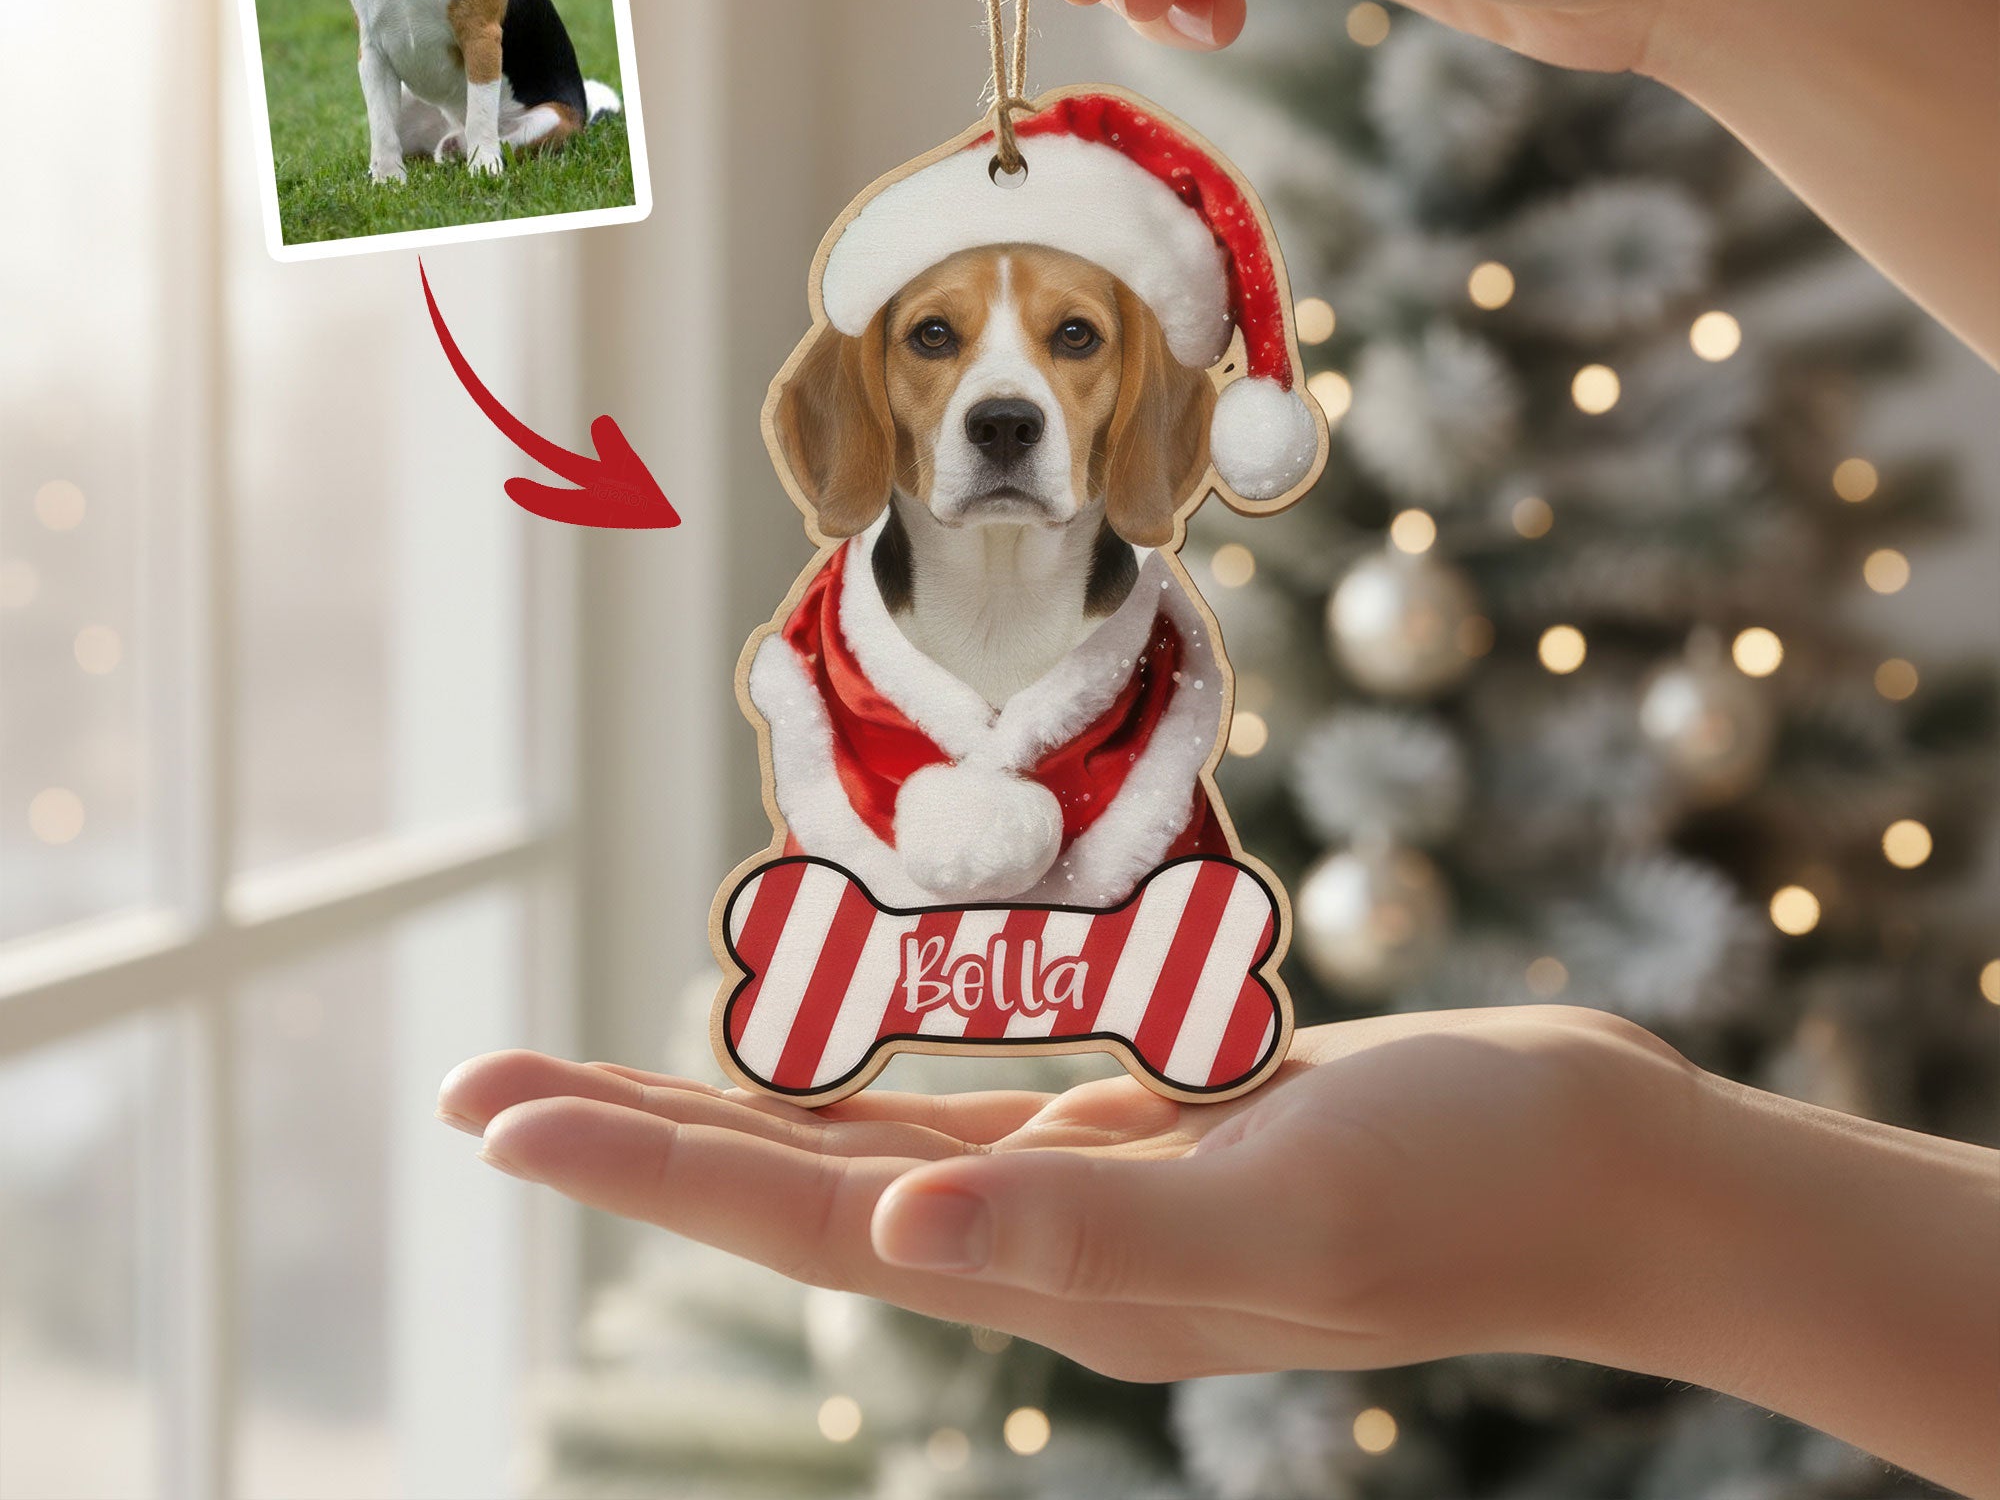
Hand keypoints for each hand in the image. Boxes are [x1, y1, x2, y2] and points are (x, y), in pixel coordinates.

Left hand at [437, 1006, 1683, 1381]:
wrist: (1591, 1167)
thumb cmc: (1463, 1181)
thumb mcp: (1279, 1205)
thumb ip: (1090, 1224)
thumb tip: (892, 1232)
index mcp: (1052, 1276)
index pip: (793, 1215)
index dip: (637, 1163)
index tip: (494, 1112)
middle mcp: (1045, 1249)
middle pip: (788, 1191)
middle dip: (630, 1139)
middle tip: (479, 1090)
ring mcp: (1091, 1195)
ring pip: (859, 1155)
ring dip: (723, 1117)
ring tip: (599, 1085)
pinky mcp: (1143, 1137)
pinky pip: (962, 1113)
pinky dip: (867, 1094)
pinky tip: (819, 1080)